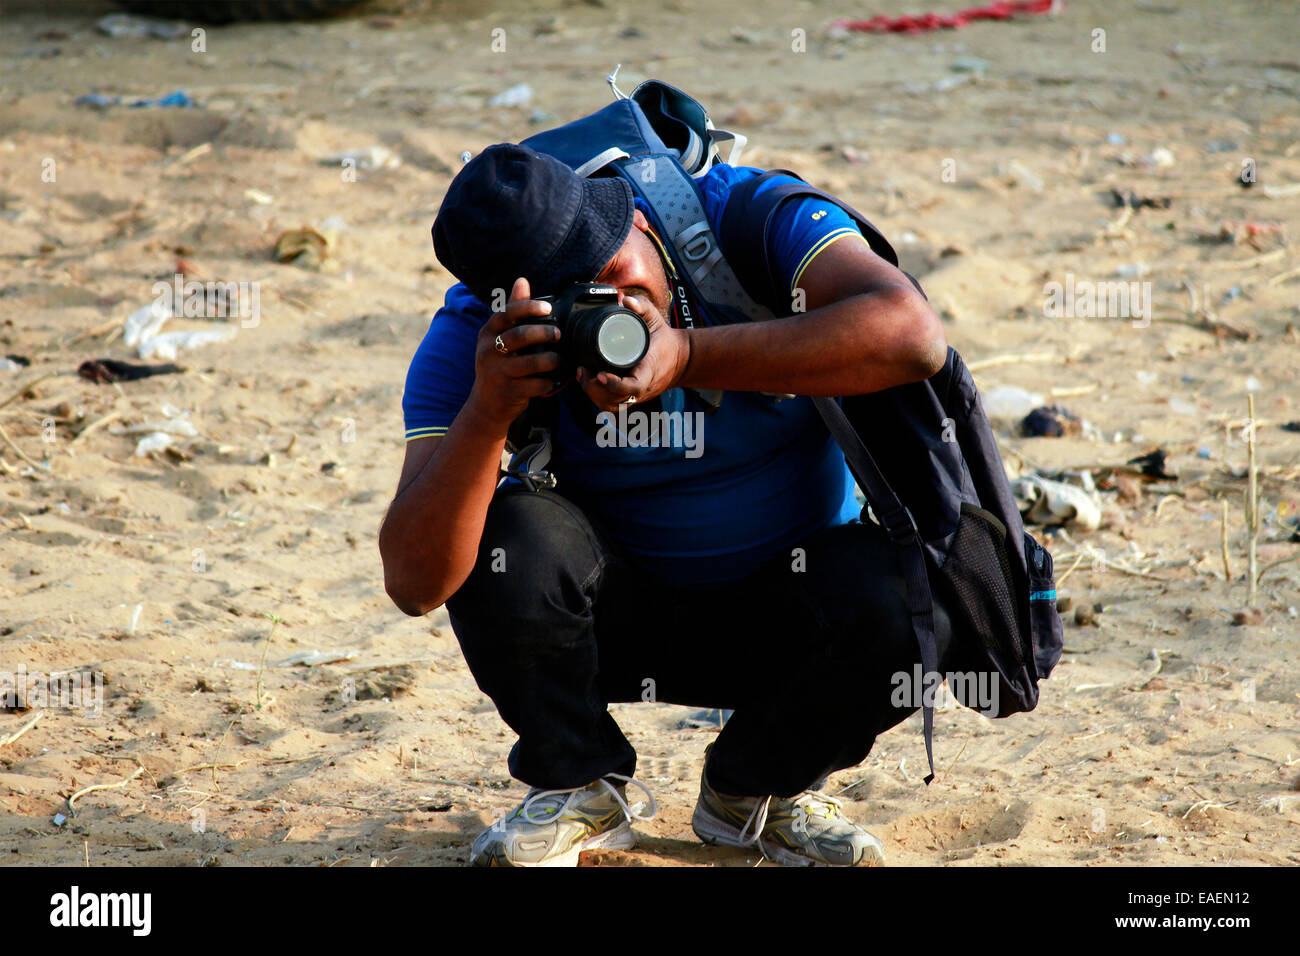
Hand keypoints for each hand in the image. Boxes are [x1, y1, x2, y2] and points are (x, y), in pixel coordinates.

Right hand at [465, 277, 563, 432]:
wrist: (486, 404)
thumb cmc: (498, 365)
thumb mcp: (498, 337)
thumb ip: (512, 311)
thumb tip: (522, 280)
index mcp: (487, 333)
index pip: (506, 314)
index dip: (528, 308)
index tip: (547, 308)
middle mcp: (488, 351)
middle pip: (518, 337)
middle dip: (543, 333)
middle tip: (558, 334)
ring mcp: (498, 373)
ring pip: (529, 363)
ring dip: (550, 359)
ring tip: (559, 359)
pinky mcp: (509, 392)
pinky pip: (535, 385)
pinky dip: (548, 381)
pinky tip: (553, 378)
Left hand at [576, 292, 690, 413]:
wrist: (680, 359)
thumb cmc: (665, 339)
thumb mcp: (655, 318)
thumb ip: (641, 305)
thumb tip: (624, 299)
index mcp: (649, 371)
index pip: (633, 386)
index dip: (615, 384)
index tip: (600, 373)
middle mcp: (642, 389)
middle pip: (616, 400)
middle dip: (595, 389)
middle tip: (583, 369)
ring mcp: (636, 396)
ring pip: (612, 406)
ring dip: (594, 395)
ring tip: (583, 374)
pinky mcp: (630, 398)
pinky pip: (612, 405)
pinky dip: (598, 398)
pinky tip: (588, 382)